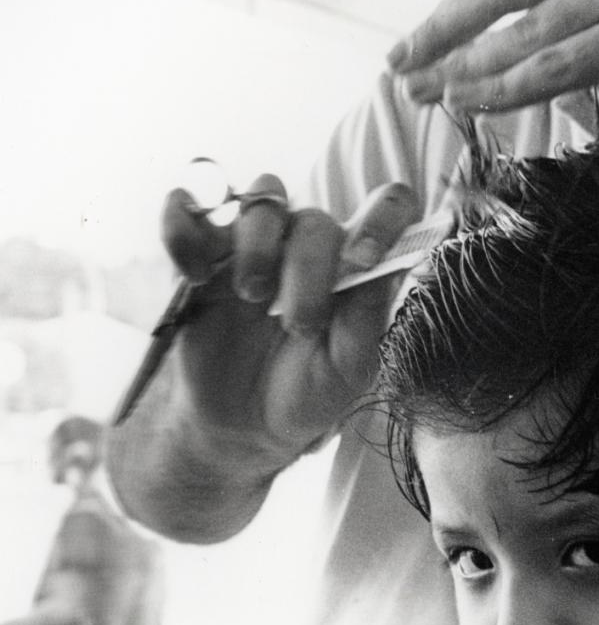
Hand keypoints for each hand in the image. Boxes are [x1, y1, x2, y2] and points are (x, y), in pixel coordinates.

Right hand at [106, 174, 418, 540]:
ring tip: (251, 297)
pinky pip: (185, 205)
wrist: (241, 428)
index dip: (383, 217)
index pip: (387, 206)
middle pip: (314, 218)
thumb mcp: (347, 372)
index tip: (365, 258)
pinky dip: (185, 229)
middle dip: (309, 268)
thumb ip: (366, 318)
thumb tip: (381, 264)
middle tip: (299, 324)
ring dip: (258, 246)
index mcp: (353, 268)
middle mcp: (306, 246)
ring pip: (261, 196)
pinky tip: (196, 276)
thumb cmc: (304, 395)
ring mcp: (251, 243)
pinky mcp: (201, 251)